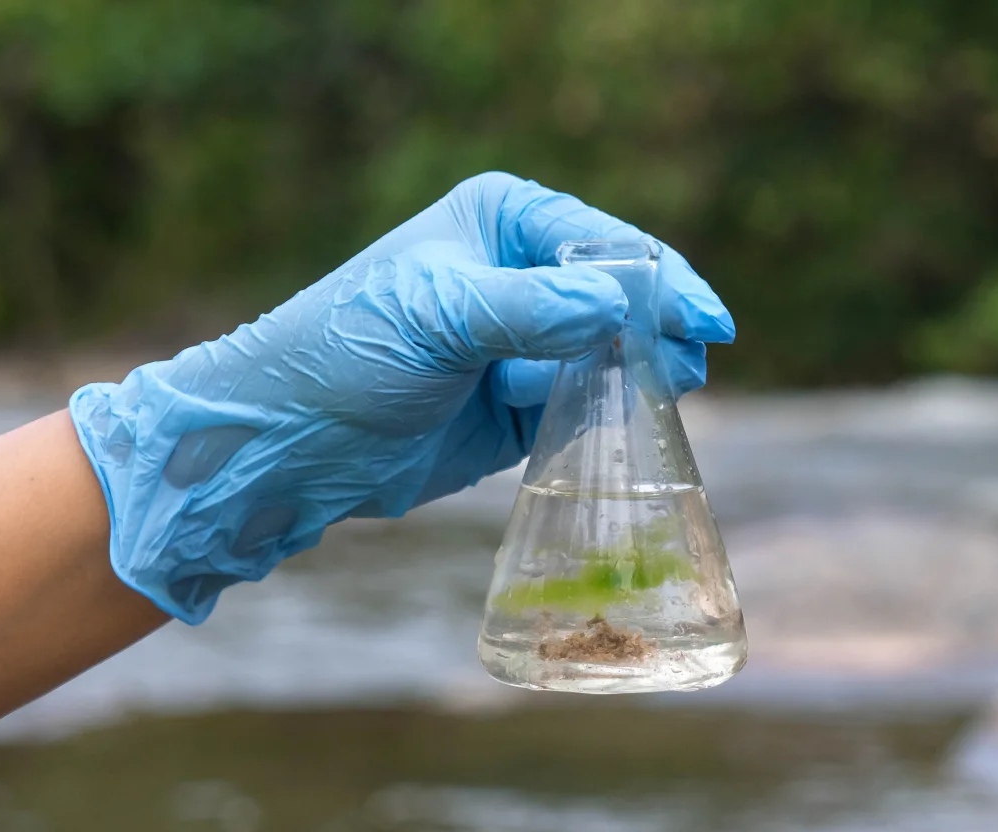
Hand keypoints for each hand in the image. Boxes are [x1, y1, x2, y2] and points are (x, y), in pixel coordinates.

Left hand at [70, 171, 734, 622]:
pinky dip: (610, 420)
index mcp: (504, 221)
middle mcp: (520, 274)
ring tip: (668, 401)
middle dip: (661, 333)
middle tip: (690, 372)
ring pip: (614, 358)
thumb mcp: (439, 318)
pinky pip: (588, 409)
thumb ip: (531, 309)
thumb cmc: (347, 354)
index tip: (707, 325)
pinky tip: (630, 433)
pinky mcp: (520, 409)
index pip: (607, 244)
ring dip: (642, 380)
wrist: (290, 444)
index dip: (664, 282)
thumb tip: (617, 306)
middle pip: (623, 300)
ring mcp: (524, 344)